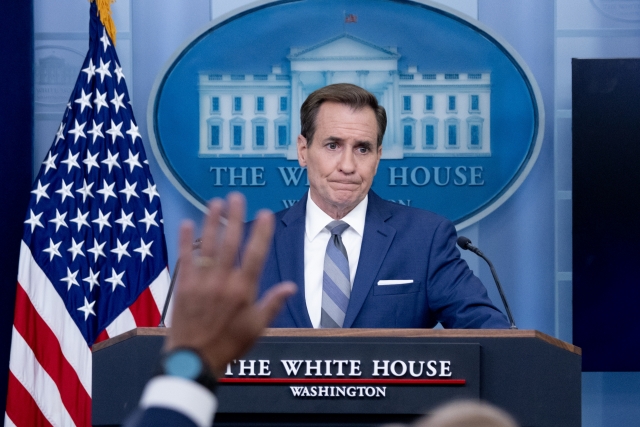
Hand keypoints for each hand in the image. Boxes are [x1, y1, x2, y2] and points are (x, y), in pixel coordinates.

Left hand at [165, 192, 295, 376]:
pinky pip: (185, 258)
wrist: (194, 360)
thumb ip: (272, 304)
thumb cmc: (228, 345)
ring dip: (212, 222)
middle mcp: (223, 282)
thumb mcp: (257, 328)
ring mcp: (201, 282)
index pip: (255, 255)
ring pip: (208, 246)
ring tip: (215, 203)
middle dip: (235, 218)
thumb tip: (291, 286)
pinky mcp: (183, 286)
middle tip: (237, 197)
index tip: (265, 213)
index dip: (261, 233)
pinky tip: (186, 223)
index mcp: (243, 291)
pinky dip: (185, 240)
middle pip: (230, 243)